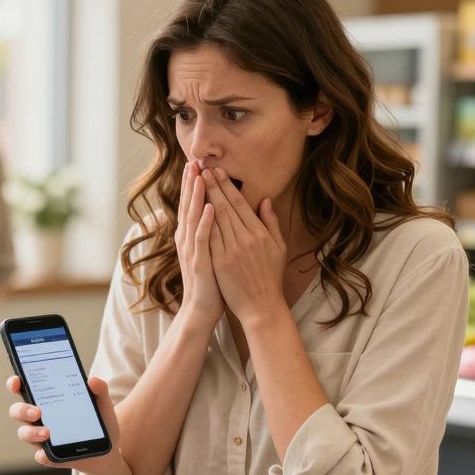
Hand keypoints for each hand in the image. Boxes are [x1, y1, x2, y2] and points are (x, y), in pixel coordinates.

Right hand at [6, 375, 125, 474]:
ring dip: (31, 432)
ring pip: (24, 433)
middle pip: (17, 411)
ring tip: (47, 432)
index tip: (16, 381)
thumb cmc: (98, 424)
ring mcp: (41, 438)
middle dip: (22, 410)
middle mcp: (38, 418)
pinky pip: (40, 456)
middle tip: (37, 412)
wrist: (106, 452)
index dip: (15, 384)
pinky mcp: (49, 456)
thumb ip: (99, 391)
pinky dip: (42, 454)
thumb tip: (93, 380)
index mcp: (46, 400)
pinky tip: (48, 453)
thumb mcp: (102, 406)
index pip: (23, 388)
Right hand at [174, 160, 223, 325]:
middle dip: (190, 183)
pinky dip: (205, 221)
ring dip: (195, 196)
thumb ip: (211, 231)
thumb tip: (213, 211)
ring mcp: (191, 250)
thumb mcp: (210, 251)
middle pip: (188, 206)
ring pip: (193, 217)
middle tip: (193, 160)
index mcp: (191, 236)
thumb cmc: (210, 281)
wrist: (201, 309)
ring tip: (199, 176)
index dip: (193, 184)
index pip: (192, 204)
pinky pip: (202, 238)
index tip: (197, 164)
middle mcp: (187, 239)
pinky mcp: (199, 262)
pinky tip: (209, 206)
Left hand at [200, 167, 287, 322]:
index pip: (240, 204)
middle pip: (226, 207)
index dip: (227, 186)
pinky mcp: (220, 262)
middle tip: (202, 168)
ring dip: (204, 198)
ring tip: (196, 182)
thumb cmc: (270, 277)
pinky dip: (202, 222)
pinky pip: (209, 238)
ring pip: (215, 219)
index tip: (217, 171)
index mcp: (259, 233)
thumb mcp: (278, 248)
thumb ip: (271, 223)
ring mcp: (232, 251)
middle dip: (212, 186)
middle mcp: (246, 239)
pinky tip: (195, 208)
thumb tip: (264, 201)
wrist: (261, 306)